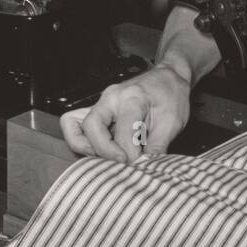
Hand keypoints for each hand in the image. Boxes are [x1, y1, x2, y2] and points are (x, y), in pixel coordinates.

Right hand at [61, 63, 191, 161]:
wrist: (168, 77)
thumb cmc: (172, 96)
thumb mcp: (173, 122)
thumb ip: (156, 147)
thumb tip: (144, 169)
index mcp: (132, 98)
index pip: (124, 134)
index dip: (131, 157)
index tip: (140, 168)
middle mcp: (110, 98)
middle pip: (92, 127)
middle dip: (105, 152)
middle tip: (122, 165)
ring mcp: (100, 102)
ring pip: (73, 124)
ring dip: (86, 146)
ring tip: (107, 158)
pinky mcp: (96, 109)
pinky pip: (74, 123)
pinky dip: (82, 140)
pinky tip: (100, 151)